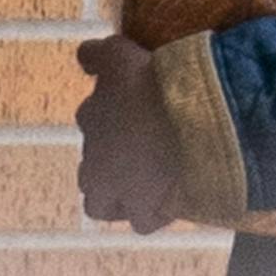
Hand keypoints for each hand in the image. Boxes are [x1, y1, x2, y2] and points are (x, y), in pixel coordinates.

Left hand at [75, 35, 186, 234]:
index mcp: (90, 117)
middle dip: (109, 163)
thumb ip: (97, 54)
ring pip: (102, 204)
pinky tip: (169, 202)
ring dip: (119, 196)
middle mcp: (93, 159)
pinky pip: (142, 221)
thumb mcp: (119, 53)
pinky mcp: (143, 213)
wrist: (191, 121)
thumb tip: (84, 57)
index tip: (137, 110)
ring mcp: (116, 191)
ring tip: (145, 186)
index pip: (90, 116)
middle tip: (141, 152)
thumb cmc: (153, 81)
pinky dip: (153, 213)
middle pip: (90, 169)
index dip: (114, 115)